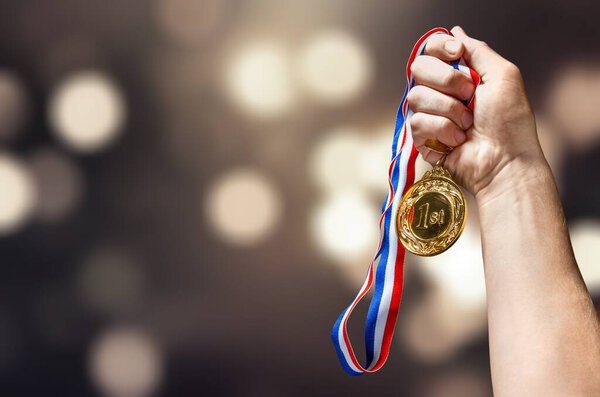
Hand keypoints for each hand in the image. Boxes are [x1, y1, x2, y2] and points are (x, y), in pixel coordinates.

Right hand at [407, 26, 545, 199]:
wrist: (504, 160)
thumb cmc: (510, 122)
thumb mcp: (503, 75)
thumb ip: (478, 50)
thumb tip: (456, 32)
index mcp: (459, 74)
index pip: (431, 50)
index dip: (439, 48)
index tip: (456, 54)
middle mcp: (440, 92)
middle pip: (418, 68)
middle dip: (447, 81)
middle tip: (469, 96)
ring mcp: (429, 114)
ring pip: (416, 96)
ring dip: (448, 110)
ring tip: (467, 124)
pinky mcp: (421, 138)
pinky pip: (417, 122)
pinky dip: (442, 130)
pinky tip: (458, 140)